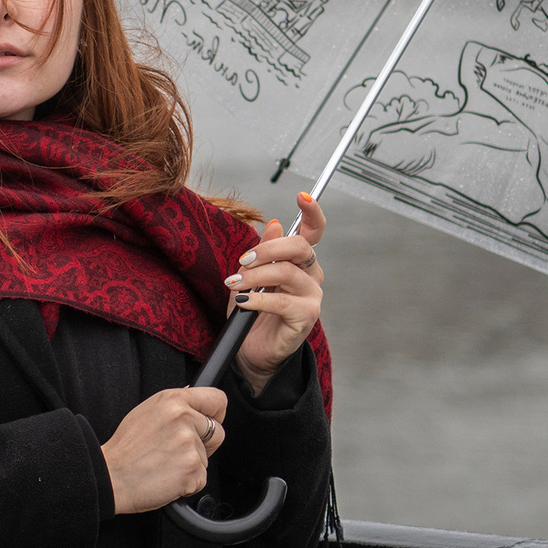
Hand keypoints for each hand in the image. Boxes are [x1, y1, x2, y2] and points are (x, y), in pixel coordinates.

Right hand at [101, 387, 227, 514]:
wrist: (110, 476)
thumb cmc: (124, 449)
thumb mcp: (146, 412)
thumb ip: (174, 407)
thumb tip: (195, 403)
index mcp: (172, 400)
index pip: (217, 399)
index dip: (216, 414)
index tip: (211, 422)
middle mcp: (183, 417)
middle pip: (218, 433)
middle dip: (204, 445)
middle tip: (178, 452)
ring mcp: (189, 443)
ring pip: (207, 458)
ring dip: (191, 466)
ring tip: (164, 464)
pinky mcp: (192, 468)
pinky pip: (201, 478)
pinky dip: (188, 483)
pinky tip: (167, 477)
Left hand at [224, 193, 325, 395]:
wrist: (250, 350)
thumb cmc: (250, 311)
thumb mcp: (249, 276)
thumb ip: (262, 252)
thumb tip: (273, 224)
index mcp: (299, 261)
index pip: (313, 232)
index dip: (312, 212)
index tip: (302, 196)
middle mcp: (311, 275)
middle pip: (299, 247)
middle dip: (267, 249)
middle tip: (242, 260)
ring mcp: (312, 296)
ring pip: (286, 273)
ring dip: (254, 277)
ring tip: (234, 286)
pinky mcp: (306, 317)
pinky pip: (281, 301)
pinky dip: (257, 299)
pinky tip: (242, 302)